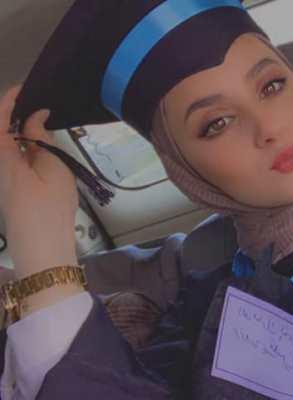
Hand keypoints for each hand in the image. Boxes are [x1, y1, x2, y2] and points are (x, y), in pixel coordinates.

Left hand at [0, 86, 78, 277]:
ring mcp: (1, 177)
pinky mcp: (8, 187)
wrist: (42, 247)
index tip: (28, 88)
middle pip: (1, 131)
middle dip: (16, 113)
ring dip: (21, 130)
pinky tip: (41, 146)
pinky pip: (11, 157)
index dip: (10, 99)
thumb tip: (35, 117)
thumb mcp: (53, 167)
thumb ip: (40, 139)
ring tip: (45, 122)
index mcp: (1, 156)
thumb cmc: (49, 206)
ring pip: (6, 145)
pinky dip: (23, 146)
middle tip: (41, 105)